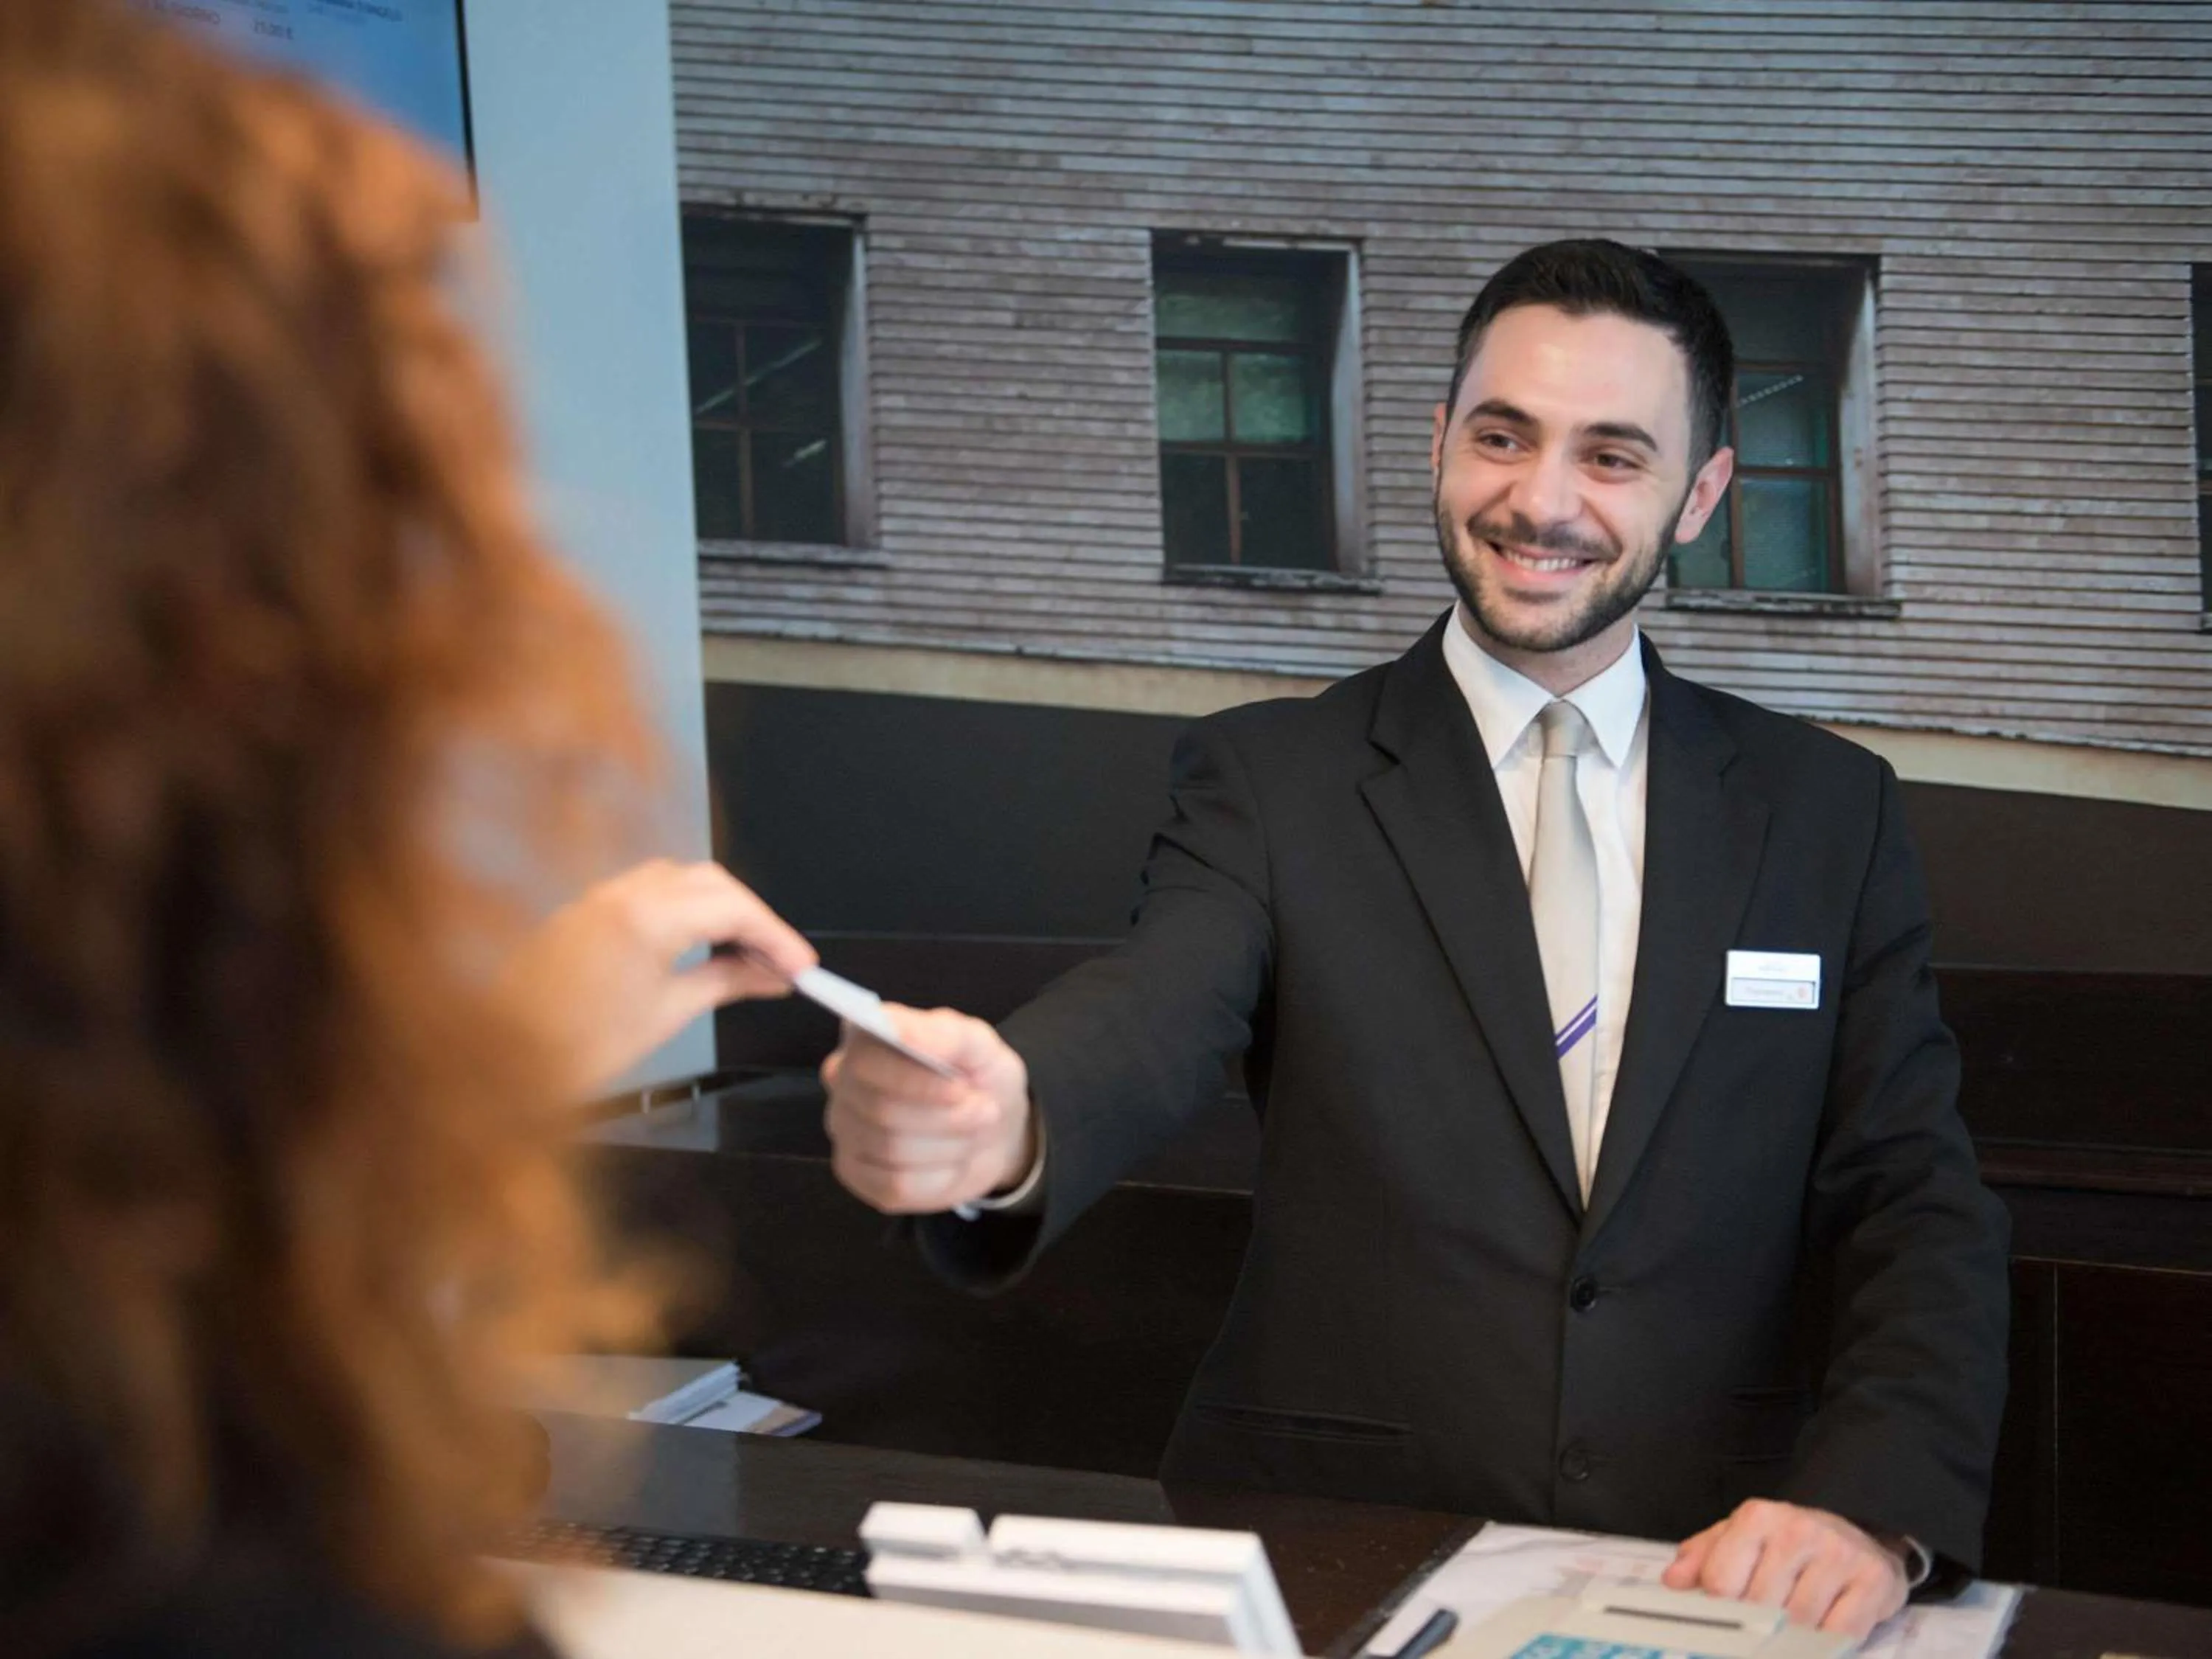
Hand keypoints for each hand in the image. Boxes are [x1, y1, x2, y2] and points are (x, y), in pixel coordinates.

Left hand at [500, 859, 815, 1096]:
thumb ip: (726, 983)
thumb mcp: (667, 1014)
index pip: (734, 907)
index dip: (776, 936)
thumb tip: (770, 976)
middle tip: (779, 960)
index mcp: (644, 917)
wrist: (501, 1064)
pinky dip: (684, 908)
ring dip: (719, 907)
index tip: (800, 964)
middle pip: (711, 882)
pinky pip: (647, 890)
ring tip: (742, 953)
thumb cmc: (571, 1047)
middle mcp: (619, 894)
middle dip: (752, 917)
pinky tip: (698, 942)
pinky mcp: (585, 912)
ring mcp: (598, 898)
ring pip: (680, 878)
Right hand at [822, 1006, 1034, 1213]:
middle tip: (985, 1110)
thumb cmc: (978, 1077)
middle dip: (946, 1116)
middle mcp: (843, 1081)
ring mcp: (845, 1129)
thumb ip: (943, 1033)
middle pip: (882, 1111)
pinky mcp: (855, 1173)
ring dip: (949, 1145)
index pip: (866, 1061)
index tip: (962, 1087)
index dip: (916, 1081)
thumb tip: (899, 1031)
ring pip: (891, 1150)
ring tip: (971, 1132)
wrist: (995, 1129)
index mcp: (866, 1039)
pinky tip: (950, 1161)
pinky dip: (938, 1177)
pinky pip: (894, 1185)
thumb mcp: (979, 1047)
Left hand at [1664, 1500, 1907, 1638]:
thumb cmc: (1787, 1543)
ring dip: (1792, 1636)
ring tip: (1791, 1627)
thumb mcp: (1739, 1538)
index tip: (1722, 1622)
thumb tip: (1673, 1582)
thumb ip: (1702, 1557)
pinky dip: (1826, 1643)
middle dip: (1757, 1626)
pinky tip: (1821, 1631)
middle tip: (1760, 1630)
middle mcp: (1798, 1529)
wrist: (1858, 1533)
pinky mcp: (1873, 1580)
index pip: (1721, 1581)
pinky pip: (1840, 1632)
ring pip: (1799, 1622)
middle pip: (1760, 1605)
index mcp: (1757, 1517)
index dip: (1718, 1611)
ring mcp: (1838, 1554)